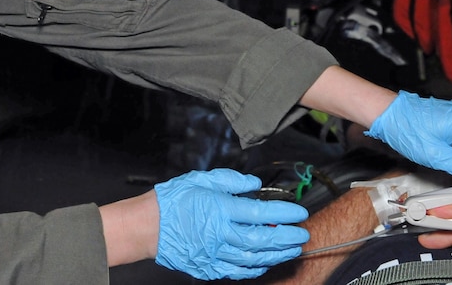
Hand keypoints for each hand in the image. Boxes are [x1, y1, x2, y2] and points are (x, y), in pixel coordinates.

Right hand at [153, 168, 308, 279]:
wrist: (148, 226)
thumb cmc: (172, 200)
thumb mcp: (201, 179)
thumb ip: (230, 181)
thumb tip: (254, 183)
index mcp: (220, 209)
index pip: (261, 212)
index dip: (284, 213)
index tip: (299, 212)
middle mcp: (221, 234)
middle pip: (263, 239)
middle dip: (287, 238)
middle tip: (303, 235)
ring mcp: (216, 253)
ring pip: (254, 257)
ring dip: (276, 255)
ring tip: (291, 250)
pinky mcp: (209, 267)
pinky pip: (237, 271)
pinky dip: (255, 268)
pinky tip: (265, 263)